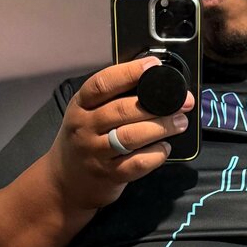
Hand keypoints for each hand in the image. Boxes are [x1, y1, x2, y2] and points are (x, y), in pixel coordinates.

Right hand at [46, 57, 195, 211]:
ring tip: (179, 122)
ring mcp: (96, 153)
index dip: (128, 72)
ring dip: (161, 128)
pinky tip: (164, 147)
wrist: (64, 181)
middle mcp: (85, 128)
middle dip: (156, 104)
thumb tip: (150, 81)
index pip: (102, 84)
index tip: (153, 66)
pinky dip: (156, 154)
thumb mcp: (86, 114)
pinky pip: (137, 163)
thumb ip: (110, 99)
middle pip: (122, 110)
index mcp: (80, 106)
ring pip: (131, 136)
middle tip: (182, 103)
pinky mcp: (110, 175)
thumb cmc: (83, 140)